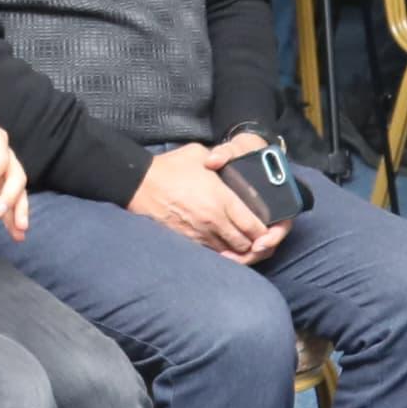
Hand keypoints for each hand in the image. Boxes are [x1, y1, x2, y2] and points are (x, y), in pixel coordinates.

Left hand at [0, 112, 32, 235]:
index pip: (0, 159)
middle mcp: (2, 155)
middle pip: (16, 176)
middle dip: (10, 196)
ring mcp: (0, 173)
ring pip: (17, 192)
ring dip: (18, 210)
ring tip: (18, 229)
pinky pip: (7, 203)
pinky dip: (12, 217)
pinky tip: (15, 232)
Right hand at [131, 139, 285, 262]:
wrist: (139, 184)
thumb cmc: (169, 167)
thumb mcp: (199, 154)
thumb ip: (219, 160)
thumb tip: (226, 162)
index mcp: (222, 200)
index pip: (253, 226)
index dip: (264, 233)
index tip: (266, 231)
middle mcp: (214, 221)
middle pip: (244, 244)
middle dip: (253, 245)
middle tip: (256, 241)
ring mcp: (199, 234)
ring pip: (228, 252)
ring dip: (236, 251)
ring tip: (241, 246)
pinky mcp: (186, 241)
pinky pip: (210, 253)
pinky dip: (219, 252)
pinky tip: (221, 247)